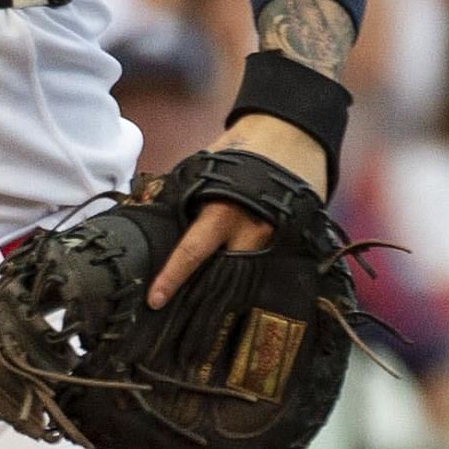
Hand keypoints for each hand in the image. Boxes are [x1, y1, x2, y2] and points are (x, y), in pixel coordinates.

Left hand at [147, 113, 325, 308]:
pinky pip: (263, 265)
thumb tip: (158, 216)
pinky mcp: (291, 242)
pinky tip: (235, 284)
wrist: (294, 136)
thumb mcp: (206, 168)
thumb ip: (187, 195)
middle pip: (223, 276)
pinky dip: (247, 273)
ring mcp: (275, 240)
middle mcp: (252, 232)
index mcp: (223, 211)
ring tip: (208, 307)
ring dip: (226, 288)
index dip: (171, 278)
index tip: (154, 300)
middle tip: (183, 312)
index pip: (191, 252)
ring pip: (245, 275)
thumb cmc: (243, 150)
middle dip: (203, 295)